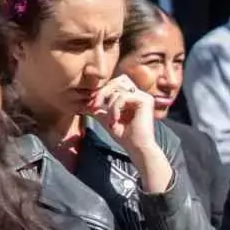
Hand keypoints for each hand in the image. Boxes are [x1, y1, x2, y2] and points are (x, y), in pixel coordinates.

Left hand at [91, 75, 172, 192]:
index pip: (115, 84)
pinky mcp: (145, 101)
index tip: (92, 106)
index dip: (102, 92)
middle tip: (95, 107)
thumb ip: (99, 111)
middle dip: (102, 93)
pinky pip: (123, 96)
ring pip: (118, 88)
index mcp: (133, 98)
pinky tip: (115, 119)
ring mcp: (144, 97)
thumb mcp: (107, 120)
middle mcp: (140, 95)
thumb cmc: (126, 137)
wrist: (137, 148)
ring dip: (109, 104)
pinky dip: (115, 107)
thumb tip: (84, 106)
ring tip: (110, 119)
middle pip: (117, 81)